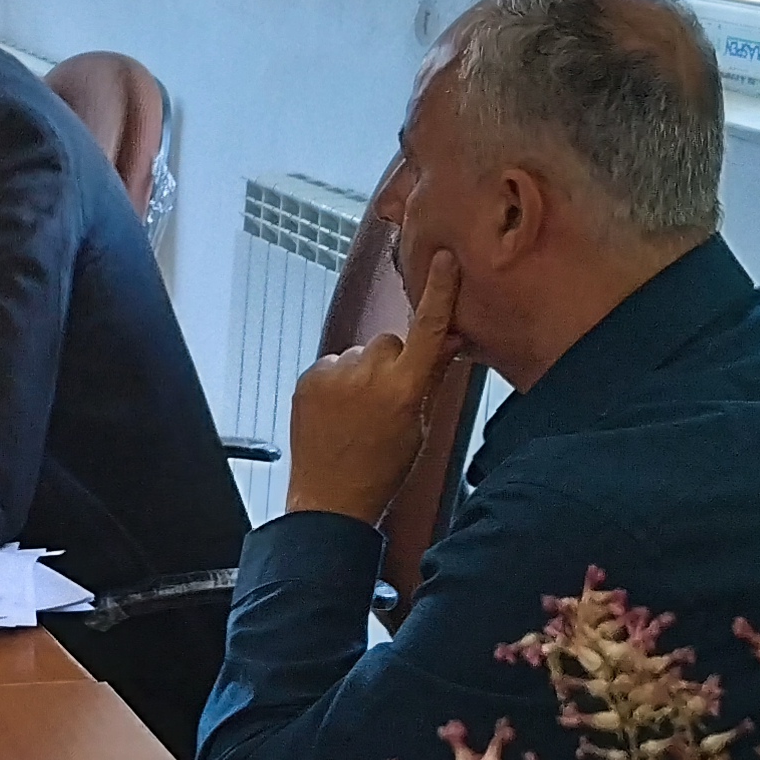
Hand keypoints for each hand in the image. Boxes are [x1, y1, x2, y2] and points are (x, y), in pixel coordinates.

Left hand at [282, 246, 464, 523]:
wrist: (330, 499)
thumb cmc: (382, 469)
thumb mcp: (420, 426)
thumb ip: (433, 377)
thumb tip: (451, 338)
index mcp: (405, 389)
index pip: (427, 328)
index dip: (439, 292)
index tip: (443, 260)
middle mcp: (368, 375)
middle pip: (391, 340)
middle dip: (394, 360)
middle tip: (386, 400)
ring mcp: (334, 375)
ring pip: (361, 353)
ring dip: (362, 371)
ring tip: (357, 412)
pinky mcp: (308, 378)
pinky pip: (333, 364)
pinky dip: (337, 380)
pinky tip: (337, 412)